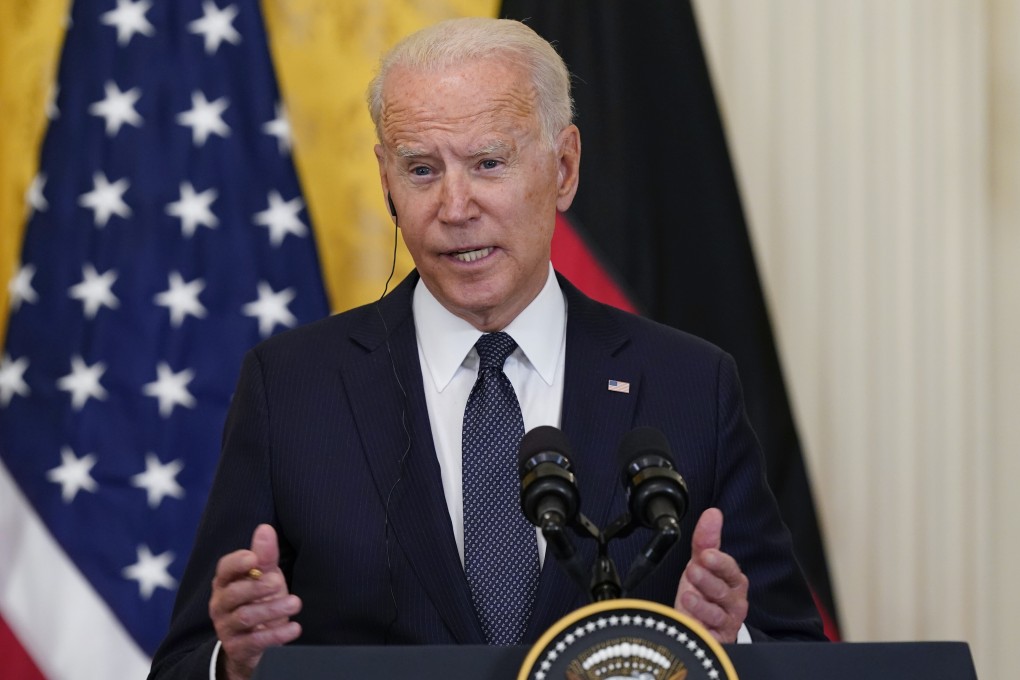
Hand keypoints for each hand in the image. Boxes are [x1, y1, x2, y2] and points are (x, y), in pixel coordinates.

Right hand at [209, 524, 301, 679]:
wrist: (254, 642)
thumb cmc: (260, 600)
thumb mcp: (265, 577)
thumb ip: (265, 556)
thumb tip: (265, 528)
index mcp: (226, 582)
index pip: (224, 569)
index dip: (237, 562)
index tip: (253, 558)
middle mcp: (221, 604)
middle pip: (234, 594)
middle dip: (257, 587)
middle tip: (279, 583)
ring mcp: (227, 627)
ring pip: (245, 617)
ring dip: (272, 609)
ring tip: (295, 603)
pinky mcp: (238, 648)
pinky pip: (254, 642)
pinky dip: (276, 635)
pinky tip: (294, 628)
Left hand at [673, 508, 748, 642]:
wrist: (702, 626)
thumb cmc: (705, 592)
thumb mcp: (702, 564)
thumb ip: (706, 540)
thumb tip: (713, 513)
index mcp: (732, 580)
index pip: (729, 569)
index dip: (719, 562)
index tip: (706, 555)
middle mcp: (734, 601)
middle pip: (724, 591)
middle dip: (708, 580)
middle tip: (693, 570)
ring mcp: (726, 622)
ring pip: (718, 613)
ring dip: (701, 603)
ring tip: (688, 595)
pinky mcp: (717, 639)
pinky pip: (710, 633)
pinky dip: (700, 624)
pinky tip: (689, 616)